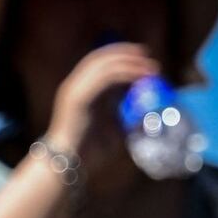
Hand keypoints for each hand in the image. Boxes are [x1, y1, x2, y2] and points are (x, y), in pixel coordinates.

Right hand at [46, 43, 159, 179]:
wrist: (68, 165)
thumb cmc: (89, 152)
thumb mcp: (114, 128)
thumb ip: (125, 115)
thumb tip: (146, 108)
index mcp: (80, 92)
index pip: (99, 64)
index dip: (120, 57)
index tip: (143, 59)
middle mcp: (74, 86)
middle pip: (99, 58)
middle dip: (125, 53)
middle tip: (147, 55)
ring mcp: (74, 90)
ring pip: (102, 64)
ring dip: (128, 61)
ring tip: (149, 66)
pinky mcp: (78, 97)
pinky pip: (104, 77)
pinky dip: (124, 72)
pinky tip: (139, 75)